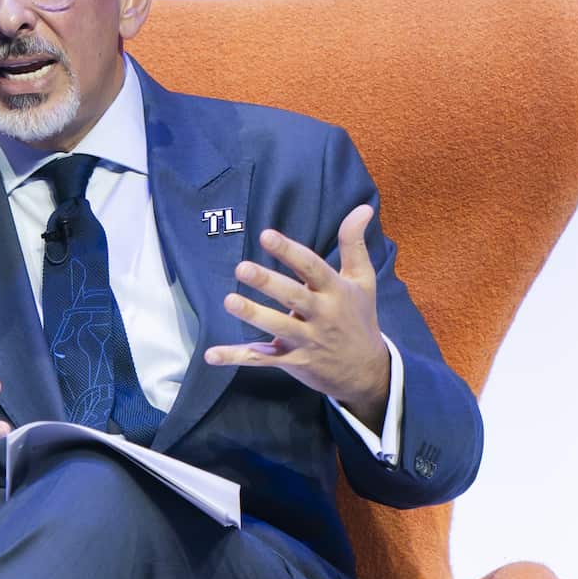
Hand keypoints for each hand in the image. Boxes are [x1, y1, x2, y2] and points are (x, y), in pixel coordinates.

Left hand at [203, 205, 389, 431]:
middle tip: (242, 268)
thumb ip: (354, 243)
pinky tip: (211, 354)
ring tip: (229, 301)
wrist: (366, 372)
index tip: (266, 235)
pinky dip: (236, 357)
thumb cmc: (359, 318)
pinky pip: (262, 360)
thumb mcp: (363, 280)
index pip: (312, 267)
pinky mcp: (293, 361)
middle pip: (293, 296)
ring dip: (253, 315)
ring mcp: (306, 340)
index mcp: (336, 291)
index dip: (289, 251)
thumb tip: (362, 207)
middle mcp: (321, 315)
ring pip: (277, 327)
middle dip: (267, 282)